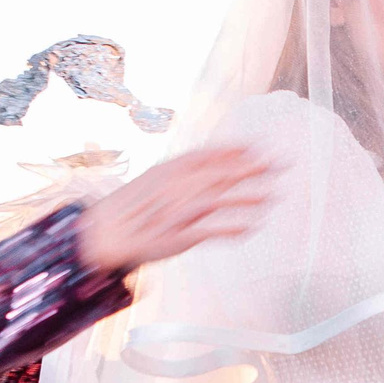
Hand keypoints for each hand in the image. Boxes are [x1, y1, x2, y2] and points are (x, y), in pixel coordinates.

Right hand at [78, 146, 272, 272]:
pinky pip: (207, 231)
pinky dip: (229, 228)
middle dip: (252, 168)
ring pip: (216, 199)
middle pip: (218, 173)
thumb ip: (192, 170)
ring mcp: (173, 211)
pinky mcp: (174, 236)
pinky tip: (251, 228)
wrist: (102, 233)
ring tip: (273, 196)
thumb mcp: (160, 179)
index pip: (208, 154)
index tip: (263, 145)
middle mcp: (173, 187)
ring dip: (246, 196)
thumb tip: (228, 159)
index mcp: (169, 169)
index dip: (237, 149)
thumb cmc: (137, 206)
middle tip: (281, 164)